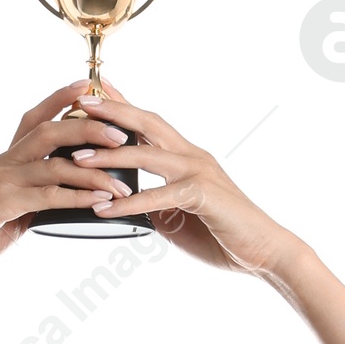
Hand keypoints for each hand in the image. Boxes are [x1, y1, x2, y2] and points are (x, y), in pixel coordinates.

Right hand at [0, 84, 140, 280]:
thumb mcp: (4, 212)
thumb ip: (29, 199)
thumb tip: (59, 201)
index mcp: (3, 160)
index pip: (34, 118)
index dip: (61, 99)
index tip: (89, 87)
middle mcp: (2, 162)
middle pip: (51, 131)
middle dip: (89, 129)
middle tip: (121, 134)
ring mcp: (1, 181)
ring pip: (54, 163)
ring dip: (93, 170)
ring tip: (121, 180)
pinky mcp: (1, 204)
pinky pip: (48, 196)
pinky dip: (77, 197)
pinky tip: (99, 202)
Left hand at [64, 86, 296, 275]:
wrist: (265, 252)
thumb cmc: (225, 235)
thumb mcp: (181, 217)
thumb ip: (157, 205)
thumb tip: (131, 206)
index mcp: (186, 157)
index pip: (149, 124)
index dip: (122, 106)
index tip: (93, 92)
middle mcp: (192, 156)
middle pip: (146, 124)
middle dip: (112, 111)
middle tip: (79, 103)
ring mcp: (199, 173)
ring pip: (148, 155)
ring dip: (111, 155)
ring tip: (79, 157)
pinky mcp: (203, 196)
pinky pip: (160, 196)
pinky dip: (131, 202)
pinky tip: (106, 208)